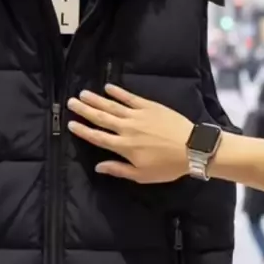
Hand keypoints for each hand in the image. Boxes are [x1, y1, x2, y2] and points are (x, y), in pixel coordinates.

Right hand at [67, 84, 192, 183]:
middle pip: (101, 118)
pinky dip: (118, 92)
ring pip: (112, 106)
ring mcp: (138, 115)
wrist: (192, 148)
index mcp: (124, 147)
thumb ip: (119, 170)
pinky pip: (130, 98)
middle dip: (84, 110)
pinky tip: (108, 87)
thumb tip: (98, 166)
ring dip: (96, 99)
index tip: (71, 124)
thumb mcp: (142, 175)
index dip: (83, 131)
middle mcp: (127, 129)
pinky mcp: (149, 106)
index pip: (98, 137)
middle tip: (71, 102)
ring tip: (82, 94)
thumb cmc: (168, 166)